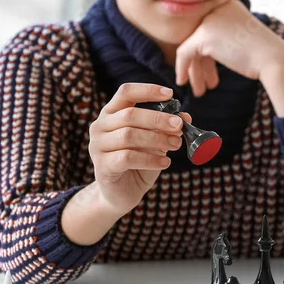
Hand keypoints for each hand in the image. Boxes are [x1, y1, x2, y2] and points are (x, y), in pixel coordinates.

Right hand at [87, 83, 192, 214]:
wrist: (122, 193)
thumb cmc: (139, 163)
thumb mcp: (155, 142)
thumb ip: (166, 129)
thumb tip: (186, 117)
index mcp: (112, 113)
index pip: (125, 93)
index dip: (147, 91)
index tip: (170, 94)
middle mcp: (100, 126)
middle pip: (130, 115)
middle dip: (158, 119)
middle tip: (179, 126)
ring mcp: (98, 146)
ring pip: (129, 136)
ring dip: (157, 139)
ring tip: (176, 145)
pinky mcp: (102, 166)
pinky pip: (128, 158)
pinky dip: (150, 159)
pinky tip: (165, 163)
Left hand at [174, 0, 283, 96]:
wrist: (274, 60)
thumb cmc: (266, 56)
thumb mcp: (243, 40)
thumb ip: (225, 40)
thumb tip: (204, 56)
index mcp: (229, 6)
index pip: (210, 29)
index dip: (208, 55)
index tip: (210, 73)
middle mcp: (218, 8)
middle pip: (199, 38)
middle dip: (201, 64)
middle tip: (205, 84)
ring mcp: (210, 20)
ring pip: (192, 47)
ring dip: (195, 70)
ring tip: (200, 90)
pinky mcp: (204, 35)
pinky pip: (185, 52)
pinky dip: (183, 68)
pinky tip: (184, 82)